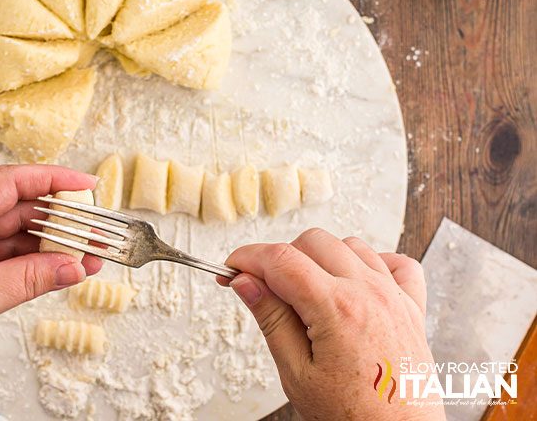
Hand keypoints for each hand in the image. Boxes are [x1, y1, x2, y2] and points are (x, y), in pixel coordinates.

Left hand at [0, 165, 100, 418]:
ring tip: (85, 256)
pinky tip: (57, 271)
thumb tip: (71, 266)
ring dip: (48, 246)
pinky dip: (30, 264)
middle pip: (15, 208)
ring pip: (12, 235)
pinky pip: (2, 257)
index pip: (8, 182)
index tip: (84, 185)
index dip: (51, 179)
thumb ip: (30, 279)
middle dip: (58, 219)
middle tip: (93, 231)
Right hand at [218, 228, 444, 420]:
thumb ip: (271, 319)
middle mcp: (368, 293)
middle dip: (281, 257)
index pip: (280, 259)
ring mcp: (394, 296)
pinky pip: (396, 262)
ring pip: (350, 245)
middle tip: (264, 286)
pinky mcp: (412, 307)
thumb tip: (245, 283)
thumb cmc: (352, 416)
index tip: (231, 268)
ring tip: (306, 292)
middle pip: (312, 241)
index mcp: (336, 308)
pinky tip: (353, 284)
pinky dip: (372, 263)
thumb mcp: (296, 372)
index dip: (247, 258)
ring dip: (322, 258)